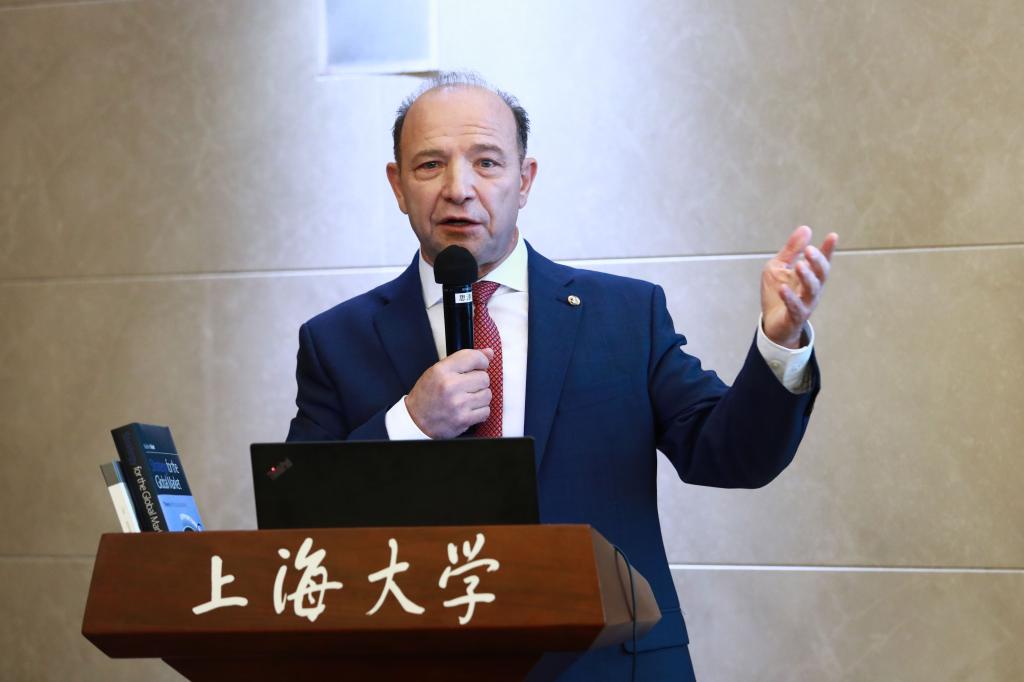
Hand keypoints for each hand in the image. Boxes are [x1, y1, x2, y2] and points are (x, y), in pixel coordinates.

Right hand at [405, 348, 494, 438]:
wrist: (415, 421)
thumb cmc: (427, 395)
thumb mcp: (439, 371)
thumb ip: (464, 360)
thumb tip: (489, 352)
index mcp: (442, 371)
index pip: (474, 358)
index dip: (482, 361)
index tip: (480, 366)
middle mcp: (450, 386)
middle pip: (484, 378)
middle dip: (479, 381)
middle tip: (467, 386)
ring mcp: (458, 404)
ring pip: (487, 394)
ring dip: (480, 397)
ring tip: (467, 398)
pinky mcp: (463, 419)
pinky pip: (486, 411)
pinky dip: (480, 411)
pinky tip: (468, 409)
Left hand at [761, 226, 837, 347]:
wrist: (772, 324)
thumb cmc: (777, 293)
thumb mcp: (779, 266)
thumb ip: (792, 250)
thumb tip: (806, 228)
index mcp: (810, 276)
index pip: (822, 261)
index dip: (828, 249)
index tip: (833, 236)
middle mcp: (812, 289)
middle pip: (821, 274)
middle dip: (817, 262)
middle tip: (809, 250)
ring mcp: (805, 304)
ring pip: (812, 290)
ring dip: (807, 277)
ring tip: (800, 265)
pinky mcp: (794, 317)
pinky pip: (795, 308)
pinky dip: (790, 298)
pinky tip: (783, 288)